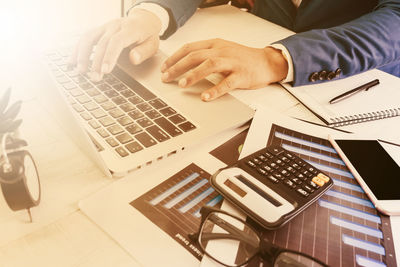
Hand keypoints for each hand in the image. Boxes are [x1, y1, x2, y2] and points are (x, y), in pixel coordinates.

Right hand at [69, 8, 160, 80]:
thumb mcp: (152, 44)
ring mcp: (104, 27)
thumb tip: (133, 59)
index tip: (106, 71)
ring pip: (88, 38)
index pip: (117, 41)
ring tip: (80, 71)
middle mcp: (114, 26)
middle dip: (96, 62)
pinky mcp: (98, 30)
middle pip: (101, 42)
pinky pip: (85, 39)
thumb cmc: (147, 35)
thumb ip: (143, 52)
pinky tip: (72, 63)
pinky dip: (77, 51)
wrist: (143, 20)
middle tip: (94, 78)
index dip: (110, 56)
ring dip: (82, 55)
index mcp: (129, 29)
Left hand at [161, 39, 287, 100]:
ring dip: (193, 75)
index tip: (164, 68)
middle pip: (195, 56)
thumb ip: (205, 55)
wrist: (266, 62)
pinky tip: (205, 96)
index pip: (190, 48)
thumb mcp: (222, 51)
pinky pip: (226, 83)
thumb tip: (183, 65)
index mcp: (215, 44)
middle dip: (178, 67)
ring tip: (182, 84)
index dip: (175, 58)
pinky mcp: (241, 75)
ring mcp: (232, 62)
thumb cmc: (242, 59)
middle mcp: (222, 51)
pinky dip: (215, 90)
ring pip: (209, 65)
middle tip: (166, 78)